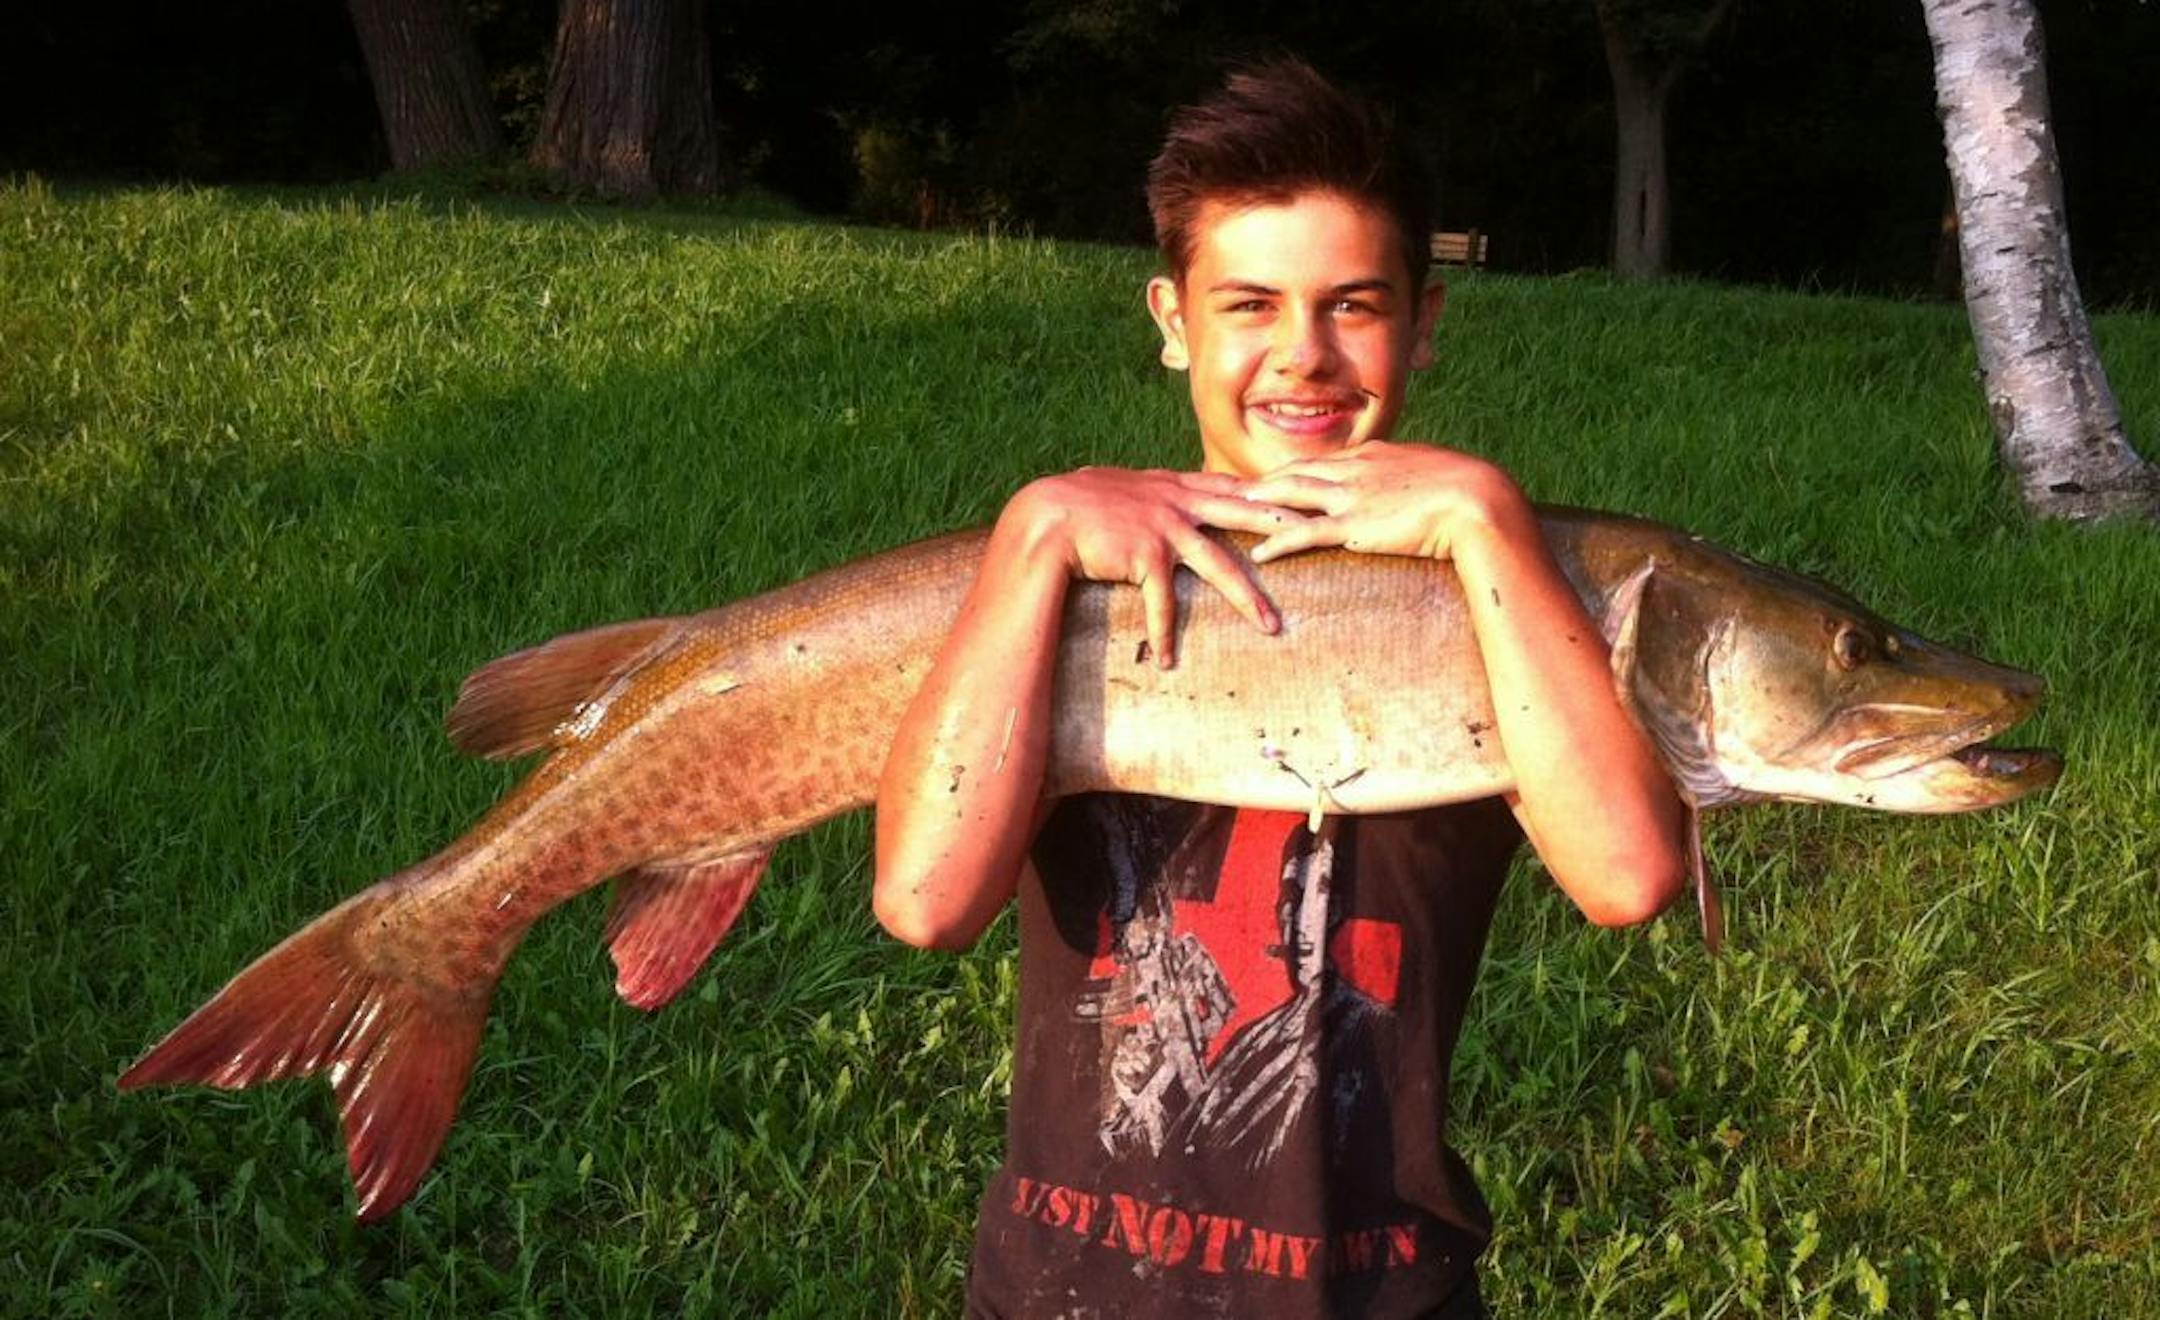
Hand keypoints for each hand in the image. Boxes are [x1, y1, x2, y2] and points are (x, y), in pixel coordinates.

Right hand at [1002, 467, 1298, 666]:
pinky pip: (1162, 602)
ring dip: (1247, 599)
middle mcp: (1175, 504)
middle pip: (1241, 515)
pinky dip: (1163, 633)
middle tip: (1317, 534)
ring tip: (1271, 626)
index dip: (1263, 490)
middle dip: (1281, 525)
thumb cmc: (1074, 502)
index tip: (1296, 494)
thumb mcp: (1117, 486)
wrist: (1046, 516)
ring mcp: (1163, 529)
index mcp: (1171, 486)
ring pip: (1219, 566)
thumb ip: (1143, 491)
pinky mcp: (1146, 557)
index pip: (1227, 486)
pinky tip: (1167, 660)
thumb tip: (1147, 489)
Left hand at [1239, 441, 1529, 564]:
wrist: (1479, 499)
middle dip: (1266, 478)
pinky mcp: (1354, 525)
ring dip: (1260, 500)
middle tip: (1236, 485)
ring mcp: (1352, 495)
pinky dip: (1279, 542)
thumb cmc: (1470, 490)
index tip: (1278, 476)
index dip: (1298, 469)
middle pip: (1298, 470)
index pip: (1326, 461)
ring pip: (1292, 493)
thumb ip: (1414, 479)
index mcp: (1377, 454)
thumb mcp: (1436, 474)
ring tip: (1235, 507)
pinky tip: (1261, 552)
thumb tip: (1414, 491)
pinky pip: (1306, 533)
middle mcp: (1357, 469)